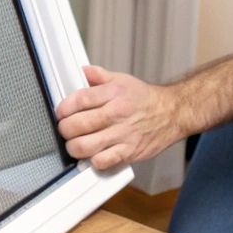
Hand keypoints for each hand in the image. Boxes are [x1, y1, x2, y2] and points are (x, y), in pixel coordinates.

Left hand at [55, 65, 184, 170]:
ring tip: (75, 144)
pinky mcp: (129, 152)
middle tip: (65, 130)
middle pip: (78, 125)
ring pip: (85, 146)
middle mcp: (117, 113)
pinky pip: (103, 161)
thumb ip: (99, 76)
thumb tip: (82, 71)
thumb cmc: (145, 99)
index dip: (64, 108)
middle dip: (64, 129)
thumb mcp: (122, 80)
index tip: (61, 113)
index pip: (80, 100)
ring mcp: (123, 134)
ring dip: (74, 147)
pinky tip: (93, 155)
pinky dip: (93, 161)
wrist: (172, 113)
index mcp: (113, 93)